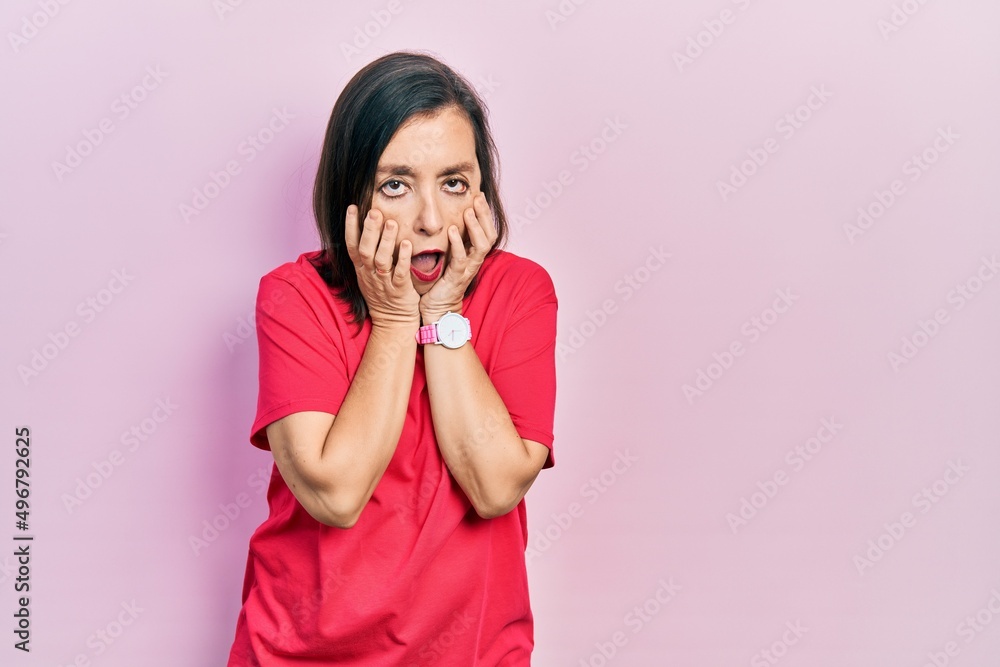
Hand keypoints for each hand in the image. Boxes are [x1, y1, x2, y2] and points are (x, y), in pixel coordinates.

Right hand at [344, 205, 419, 328]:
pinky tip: (407, 245)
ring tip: (392, 223)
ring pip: (381, 260)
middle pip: (365, 250)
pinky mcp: (400, 291)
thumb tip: (367, 227)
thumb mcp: (369, 275)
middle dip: (369, 230)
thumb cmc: (383, 294)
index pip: (351, 245)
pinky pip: (400, 274)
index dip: (351, 227)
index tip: (353, 207)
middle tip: (374, 211)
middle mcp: (370, 275)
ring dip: (386, 241)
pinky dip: (403, 259)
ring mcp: (384, 283)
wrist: (394, 322)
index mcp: (362, 269)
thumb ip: (368, 254)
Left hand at [419, 192, 497, 322]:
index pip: (486, 230)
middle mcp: (474, 261)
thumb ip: (450, 241)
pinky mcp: (456, 278)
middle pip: (489, 235)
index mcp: (473, 255)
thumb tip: (445, 219)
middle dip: (484, 215)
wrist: (437, 309)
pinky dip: (458, 244)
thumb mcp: (447, 257)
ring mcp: (467, 269)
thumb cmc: (440, 283)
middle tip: (477, 197)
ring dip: (475, 227)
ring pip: (480, 246)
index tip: (477, 195)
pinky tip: (452, 231)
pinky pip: (461, 259)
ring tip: (468, 211)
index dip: (484, 213)